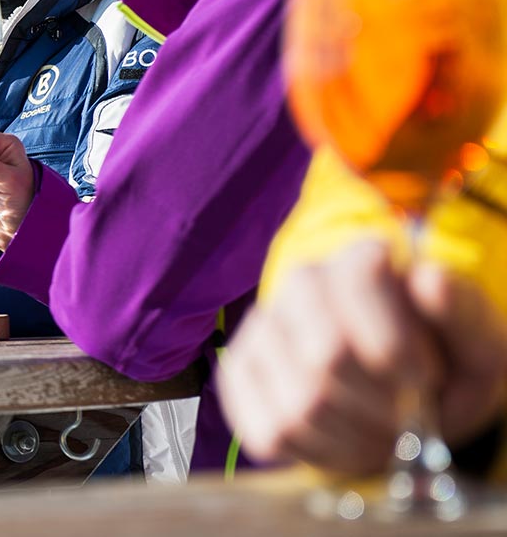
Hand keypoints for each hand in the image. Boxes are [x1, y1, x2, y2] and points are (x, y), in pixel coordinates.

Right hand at [218, 240, 506, 474]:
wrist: (401, 395)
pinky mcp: (239, 374)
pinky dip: (316, 453)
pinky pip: (268, 432)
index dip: (397, 348)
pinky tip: (341, 440)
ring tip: (378, 432)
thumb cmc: (442, 368)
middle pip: (324, 356)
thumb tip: (430, 280)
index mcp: (359, 261)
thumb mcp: (475, 346)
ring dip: (353, 437)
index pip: (358, 291)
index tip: (427, 380)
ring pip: (297, 404)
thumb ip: (462, 315)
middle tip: (404, 417)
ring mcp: (261, 328)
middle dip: (379, 405)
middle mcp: (300, 283)